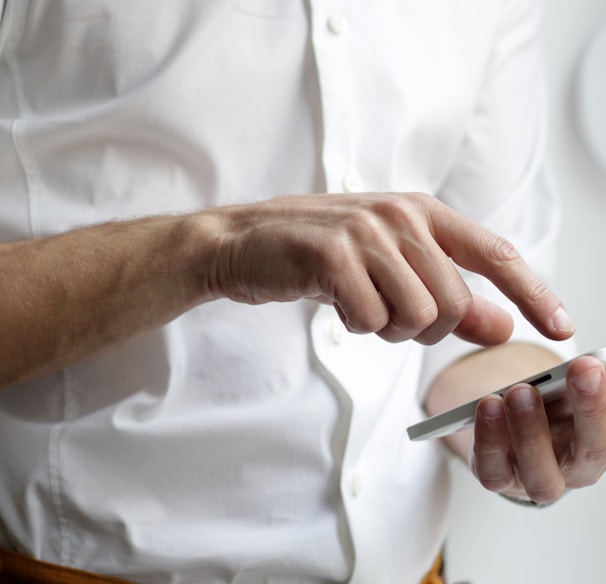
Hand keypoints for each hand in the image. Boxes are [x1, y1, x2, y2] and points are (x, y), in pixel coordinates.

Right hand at [207, 192, 573, 344]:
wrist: (245, 242)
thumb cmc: (320, 255)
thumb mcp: (390, 268)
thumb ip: (449, 295)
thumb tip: (503, 327)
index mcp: (421, 211)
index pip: (495, 254)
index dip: (533, 293)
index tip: (561, 328)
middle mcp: (400, 215)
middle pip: (454, 304)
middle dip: (425, 327)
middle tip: (386, 312)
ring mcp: (366, 233)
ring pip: (417, 317)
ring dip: (387, 328)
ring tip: (358, 303)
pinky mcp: (332, 256)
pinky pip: (371, 320)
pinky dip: (355, 326)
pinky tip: (334, 301)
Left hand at [471, 355, 605, 503]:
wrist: (507, 419)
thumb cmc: (546, 403)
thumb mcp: (566, 388)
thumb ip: (580, 380)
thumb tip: (590, 362)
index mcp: (598, 442)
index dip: (601, 403)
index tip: (592, 365)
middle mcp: (575, 469)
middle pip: (590, 454)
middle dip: (583, 413)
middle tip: (571, 374)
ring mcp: (536, 479)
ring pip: (539, 473)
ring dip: (528, 431)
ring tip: (516, 392)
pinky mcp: (499, 479)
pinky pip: (493, 470)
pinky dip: (489, 439)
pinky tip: (488, 406)